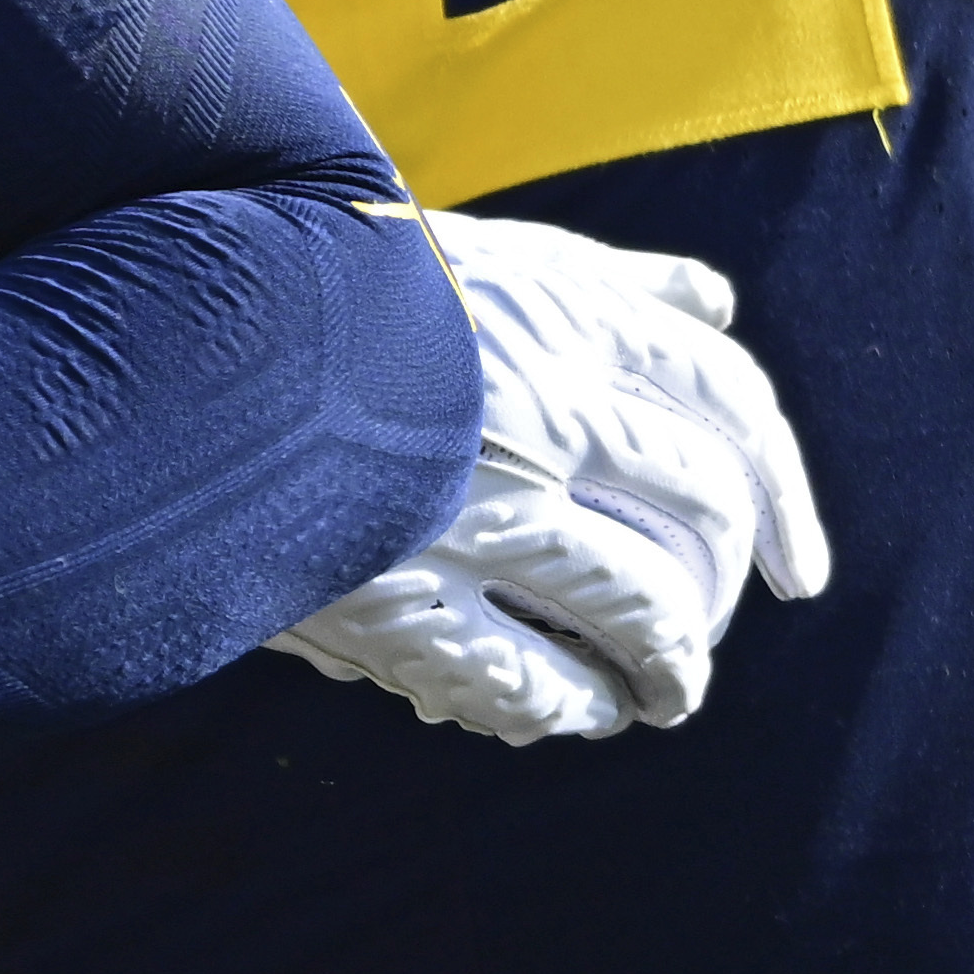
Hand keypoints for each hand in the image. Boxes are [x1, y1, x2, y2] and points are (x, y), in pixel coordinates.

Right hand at [263, 211, 828, 746]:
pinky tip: (572, 715)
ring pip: (640, 611)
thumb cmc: (335, 296)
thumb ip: (602, 280)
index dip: (783, 482)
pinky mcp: (406, 600)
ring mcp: (476, 509)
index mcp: (556, 314)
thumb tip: (719, 299)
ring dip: (671, 667)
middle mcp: (537, 406)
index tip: (799, 562)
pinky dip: (570, 707)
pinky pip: (533, 682)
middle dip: (737, 581)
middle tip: (722, 629)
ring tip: (665, 695)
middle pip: (702, 505)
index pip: (724, 393)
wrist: (174, 360)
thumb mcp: (476, 258)